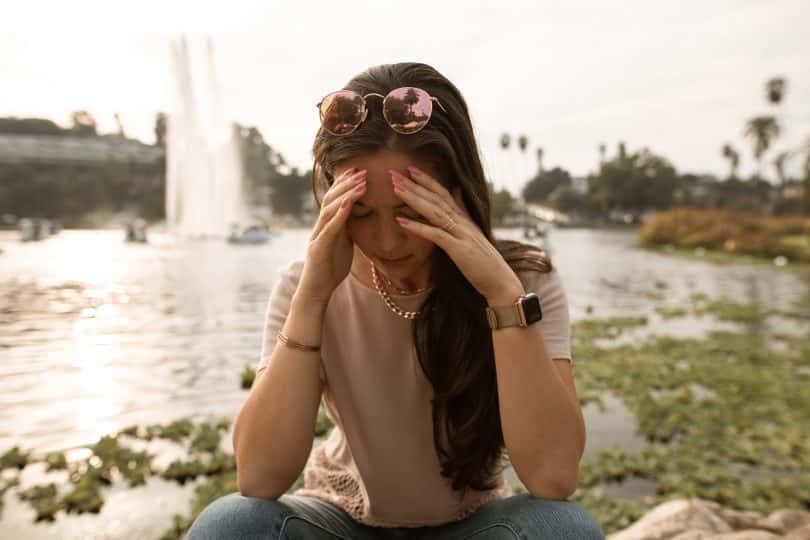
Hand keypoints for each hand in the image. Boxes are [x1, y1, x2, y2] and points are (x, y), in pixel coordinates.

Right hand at [297, 168, 367, 304]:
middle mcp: (320, 227)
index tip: (359, 170)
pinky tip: (348, 204)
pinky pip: (329, 229)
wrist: (315, 291)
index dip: (345, 183)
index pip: (335, 199)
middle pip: (331, 199)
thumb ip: (348, 228)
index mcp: (328, 225)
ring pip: (330, 209)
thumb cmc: (330, 269)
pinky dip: (339, 215)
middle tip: (362, 169)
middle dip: (346, 183)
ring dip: (345, 194)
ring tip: (360, 182)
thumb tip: (358, 215)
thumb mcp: (343, 244)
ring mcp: (318, 236)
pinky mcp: (318, 249)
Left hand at [390, 165, 523, 303]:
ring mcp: (462, 234)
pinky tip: (401, 220)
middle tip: (394, 172)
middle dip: (415, 184)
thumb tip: (457, 192)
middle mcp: (463, 222)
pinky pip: (436, 234)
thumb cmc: (485, 264)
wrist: (501, 282)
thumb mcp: (473, 234)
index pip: (444, 194)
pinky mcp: (459, 249)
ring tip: (395, 188)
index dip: (428, 180)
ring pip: (434, 211)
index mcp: (465, 219)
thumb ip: (464, 213)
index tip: (410, 169)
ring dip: (414, 199)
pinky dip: (418, 226)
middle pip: (436, 198)